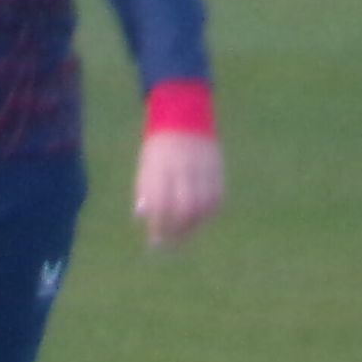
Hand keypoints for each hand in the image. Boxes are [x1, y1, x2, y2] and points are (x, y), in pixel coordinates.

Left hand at [134, 129, 223, 250]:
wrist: (183, 116)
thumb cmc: (158, 149)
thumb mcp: (145, 168)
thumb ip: (145, 192)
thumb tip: (143, 217)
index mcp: (161, 171)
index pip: (161, 208)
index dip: (159, 228)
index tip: (155, 242)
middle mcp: (183, 170)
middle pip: (185, 210)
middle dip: (178, 233)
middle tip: (172, 244)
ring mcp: (202, 168)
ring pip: (204, 206)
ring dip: (195, 226)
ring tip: (185, 234)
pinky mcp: (217, 167)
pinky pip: (218, 196)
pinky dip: (210, 212)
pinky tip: (201, 219)